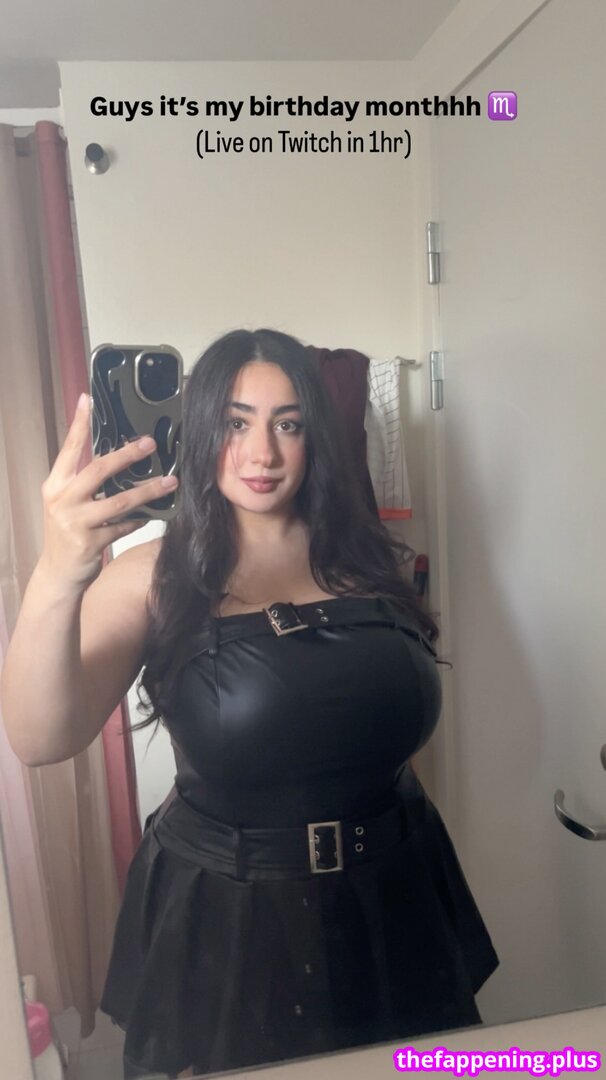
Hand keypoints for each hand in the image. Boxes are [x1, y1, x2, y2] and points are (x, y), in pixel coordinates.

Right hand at [39, 393, 178, 590]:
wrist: (58, 573)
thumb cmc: (67, 531)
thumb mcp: (67, 502)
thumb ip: (84, 482)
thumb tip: (120, 458)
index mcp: (55, 485)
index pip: (69, 448)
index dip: (79, 423)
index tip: (88, 399)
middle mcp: (62, 500)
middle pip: (99, 470)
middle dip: (127, 455)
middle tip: (150, 443)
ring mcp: (76, 522)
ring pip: (119, 501)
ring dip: (148, 490)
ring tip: (170, 481)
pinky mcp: (91, 542)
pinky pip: (124, 526)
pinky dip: (140, 519)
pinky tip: (153, 514)